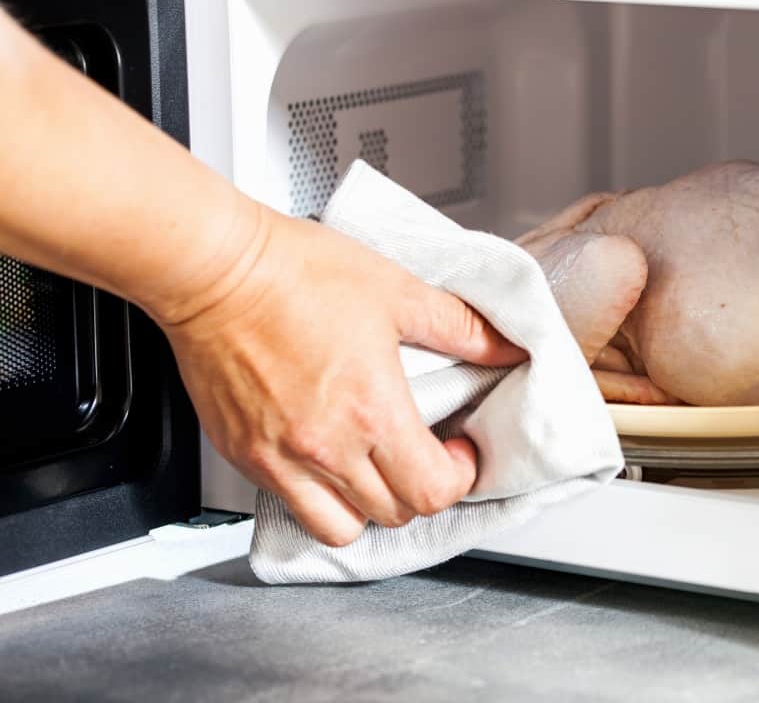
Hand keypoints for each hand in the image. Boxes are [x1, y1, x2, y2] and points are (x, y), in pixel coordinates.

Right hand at [158, 208, 525, 546]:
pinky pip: (290, 506)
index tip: (459, 451)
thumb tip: (503, 347)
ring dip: (368, 507)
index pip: (431, 492)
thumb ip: (459, 327)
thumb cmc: (294, 273)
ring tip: (374, 467)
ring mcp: (279, 459)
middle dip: (420, 490)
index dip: (458, 477)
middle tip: (422, 453)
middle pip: (393, 515)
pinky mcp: (244, 456)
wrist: (214, 269)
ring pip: (339, 529)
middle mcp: (325, 448)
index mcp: (371, 411)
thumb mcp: (397, 291)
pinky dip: (317, 498)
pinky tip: (326, 460)